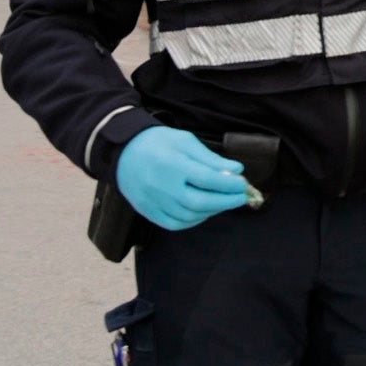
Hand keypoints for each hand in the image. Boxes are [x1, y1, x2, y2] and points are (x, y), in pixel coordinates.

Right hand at [115, 126, 250, 231]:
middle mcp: (161, 187)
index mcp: (172, 165)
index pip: (206, 179)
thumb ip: (211, 158)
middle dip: (225, 202)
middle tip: (241, 197)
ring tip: (225, 202)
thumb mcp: (186, 141)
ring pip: (188, 215)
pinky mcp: (147, 212)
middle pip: (199, 202)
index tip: (243, 183)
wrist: (122, 152)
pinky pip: (174, 224)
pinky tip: (205, 211)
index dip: (228, 184)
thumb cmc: (158, 143)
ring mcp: (152, 202)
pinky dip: (194, 221)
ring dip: (212, 211)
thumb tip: (236, 170)